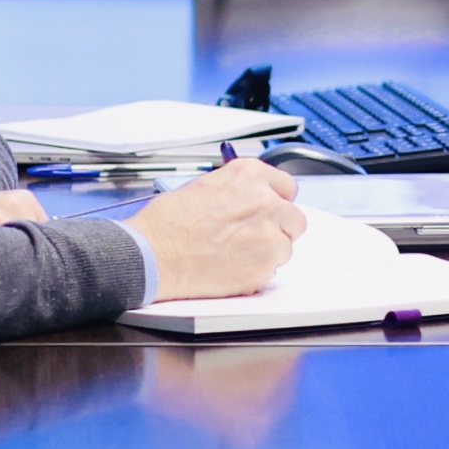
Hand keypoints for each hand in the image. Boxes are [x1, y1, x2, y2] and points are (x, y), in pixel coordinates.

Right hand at [124, 151, 307, 302]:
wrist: (153, 254)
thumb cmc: (167, 223)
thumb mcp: (204, 186)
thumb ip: (238, 190)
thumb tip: (251, 197)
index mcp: (249, 176)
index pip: (287, 187)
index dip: (276, 202)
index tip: (270, 210)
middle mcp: (265, 201)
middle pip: (295, 219)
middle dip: (278, 229)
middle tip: (254, 237)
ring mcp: (268, 235)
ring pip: (285, 247)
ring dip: (267, 252)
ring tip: (234, 254)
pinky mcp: (264, 266)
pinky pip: (271, 271)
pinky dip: (255, 272)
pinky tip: (230, 267)